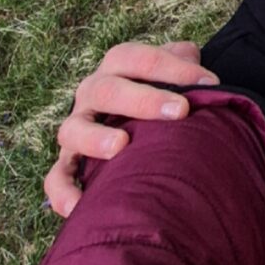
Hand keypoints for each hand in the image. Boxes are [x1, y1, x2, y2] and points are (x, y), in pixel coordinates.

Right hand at [43, 40, 217, 218]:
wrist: (133, 121)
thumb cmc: (159, 97)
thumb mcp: (172, 76)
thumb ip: (186, 69)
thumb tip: (207, 80)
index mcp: (118, 67)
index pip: (139, 59)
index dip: (173, 69)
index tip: (209, 83)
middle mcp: (92, 93)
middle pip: (107, 89)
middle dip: (144, 99)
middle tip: (180, 111)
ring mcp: (76, 128)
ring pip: (72, 129)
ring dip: (94, 137)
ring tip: (120, 146)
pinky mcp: (67, 163)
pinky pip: (56, 178)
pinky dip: (62, 192)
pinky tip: (80, 206)